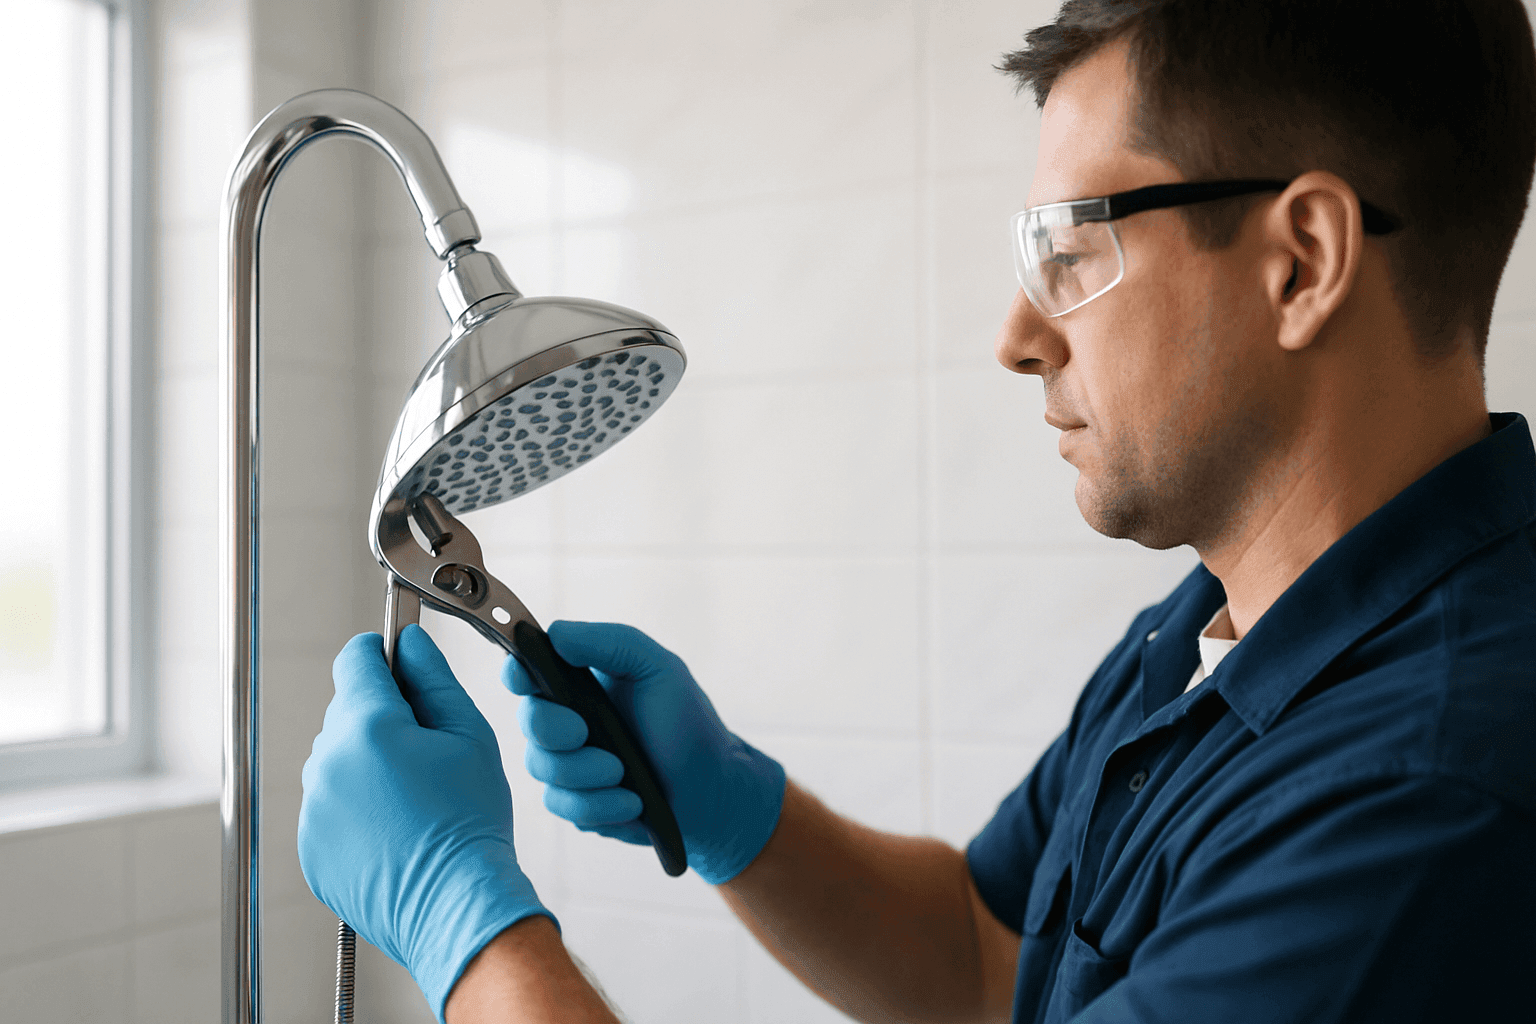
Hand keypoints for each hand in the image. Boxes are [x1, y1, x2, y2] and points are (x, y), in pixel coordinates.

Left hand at [300, 625, 554, 1023]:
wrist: (454, 906)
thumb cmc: (471, 824)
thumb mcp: (470, 737)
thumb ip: (434, 680)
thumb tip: (410, 643)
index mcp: (369, 727)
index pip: (355, 659)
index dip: (381, 654)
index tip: (400, 664)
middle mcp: (329, 762)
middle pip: (347, 711)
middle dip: (382, 716)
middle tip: (427, 750)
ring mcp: (314, 807)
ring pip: (337, 758)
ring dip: (367, 762)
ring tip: (413, 797)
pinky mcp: (310, 845)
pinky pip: (329, 803)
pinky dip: (355, 806)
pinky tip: (395, 827)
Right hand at [502, 621, 785, 884]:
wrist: (709, 787)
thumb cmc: (685, 722)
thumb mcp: (658, 668)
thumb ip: (610, 642)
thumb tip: (555, 633)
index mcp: (577, 682)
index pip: (525, 669)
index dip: (516, 672)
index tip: (528, 680)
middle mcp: (564, 720)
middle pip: (529, 723)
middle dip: (557, 732)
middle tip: (588, 735)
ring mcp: (566, 764)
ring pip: (543, 770)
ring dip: (588, 775)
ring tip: (627, 776)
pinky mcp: (575, 803)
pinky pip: (562, 807)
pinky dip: (600, 806)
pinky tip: (632, 803)